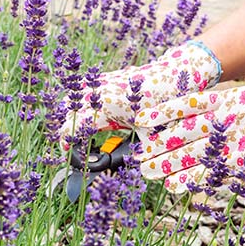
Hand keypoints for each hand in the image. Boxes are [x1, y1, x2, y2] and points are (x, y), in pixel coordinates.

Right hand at [59, 41, 221, 149]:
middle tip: (74, 143)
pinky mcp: (111, 77)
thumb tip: (131, 171)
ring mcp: (105, 81)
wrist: (178, 74)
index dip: (67, 142)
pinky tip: (95, 113)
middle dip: (67, 125)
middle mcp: (100, 92)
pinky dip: (85, 100)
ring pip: (76, 94)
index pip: (73, 126)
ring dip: (74, 110)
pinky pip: (89, 87)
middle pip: (68, 108)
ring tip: (81, 128)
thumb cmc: (166, 104)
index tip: (69, 152)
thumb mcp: (152, 135)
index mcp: (106, 107)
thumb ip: (138, 154)